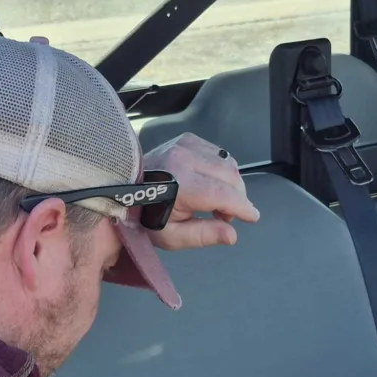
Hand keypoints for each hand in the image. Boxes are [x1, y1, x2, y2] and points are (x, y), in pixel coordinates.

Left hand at [141, 132, 260, 249]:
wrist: (124, 190)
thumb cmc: (145, 216)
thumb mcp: (171, 236)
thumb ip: (203, 235)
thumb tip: (232, 234)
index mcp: (180, 183)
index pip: (223, 194)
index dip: (242, 207)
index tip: (252, 216)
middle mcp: (184, 158)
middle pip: (231, 176)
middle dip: (237, 197)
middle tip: (225, 216)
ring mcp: (185, 145)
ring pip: (227, 163)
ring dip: (231, 184)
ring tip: (216, 202)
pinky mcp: (187, 139)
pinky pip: (218, 154)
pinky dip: (221, 170)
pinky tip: (210, 184)